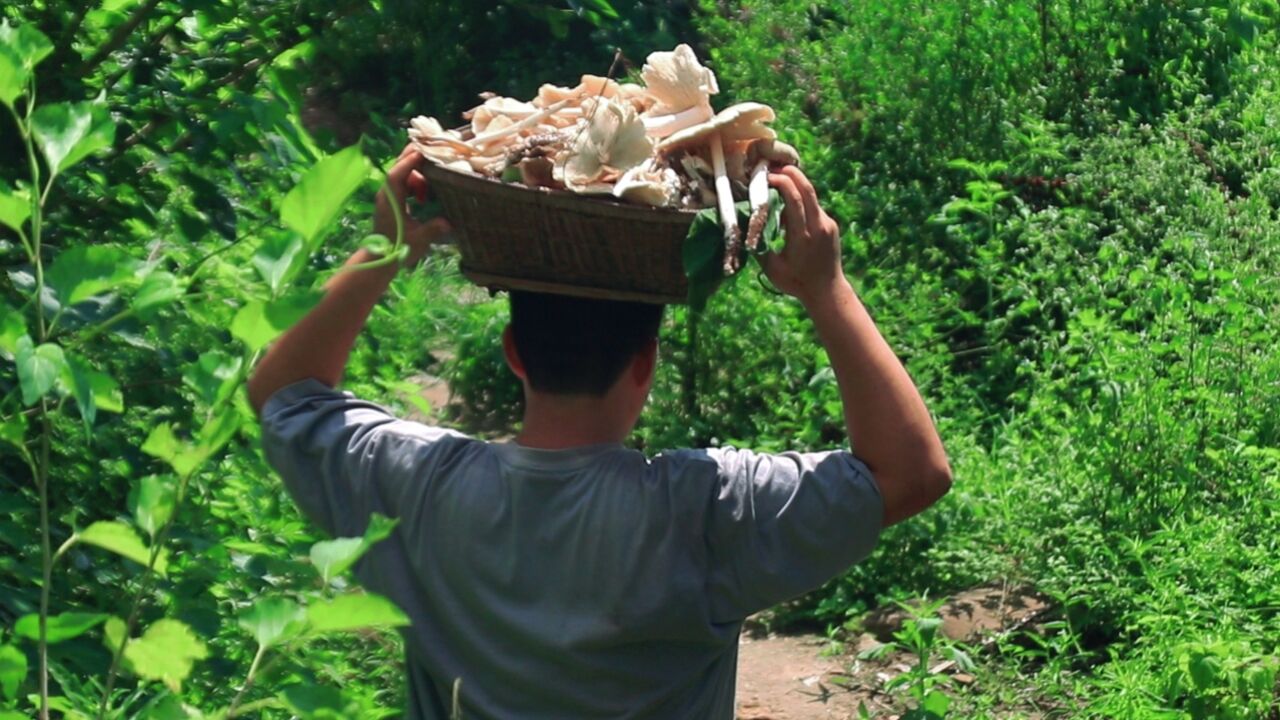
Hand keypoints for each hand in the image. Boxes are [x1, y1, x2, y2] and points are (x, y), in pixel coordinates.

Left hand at [373, 145, 451, 259]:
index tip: (426, 153)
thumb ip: (432, 229)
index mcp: (390, 200)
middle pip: (398, 168)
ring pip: (402, 174)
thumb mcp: (418, 240)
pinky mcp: (392, 201)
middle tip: (434, 154)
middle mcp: (387, 194)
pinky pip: (403, 184)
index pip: (397, 174)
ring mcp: (388, 197)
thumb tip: (449, 222)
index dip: (410, 161)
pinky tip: (424, 196)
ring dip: (417, 174)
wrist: (379, 259)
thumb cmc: (396, 249)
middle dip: (414, 159)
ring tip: (432, 184)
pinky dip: (414, 183)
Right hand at [761, 166, 846, 302]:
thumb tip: (746, 228)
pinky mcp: (831, 226)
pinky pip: (814, 207)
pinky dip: (801, 201)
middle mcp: (818, 226)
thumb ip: (759, 247)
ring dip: (796, 186)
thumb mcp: (772, 269)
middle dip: (791, 173)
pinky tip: (789, 208)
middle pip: (808, 189)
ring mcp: (827, 225)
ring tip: (779, 183)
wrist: (827, 291)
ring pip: (812, 196)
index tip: (766, 178)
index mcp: (802, 236)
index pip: (795, 199)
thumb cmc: (796, 283)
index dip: (781, 182)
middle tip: (775, 168)